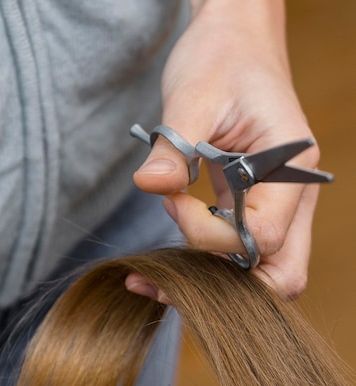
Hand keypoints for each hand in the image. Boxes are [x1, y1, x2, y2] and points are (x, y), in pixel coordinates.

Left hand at [133, 0, 319, 298]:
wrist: (234, 43)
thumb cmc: (222, 58)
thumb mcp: (193, 93)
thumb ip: (173, 145)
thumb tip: (149, 186)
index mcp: (291, 169)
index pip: (261, 236)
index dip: (207, 234)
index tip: (171, 201)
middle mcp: (293, 198)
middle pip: (280, 277)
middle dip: (224, 285)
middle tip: (169, 267)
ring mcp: (276, 208)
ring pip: (260, 275)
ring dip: (211, 280)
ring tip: (159, 265)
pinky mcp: (253, 209)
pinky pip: (238, 256)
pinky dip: (205, 266)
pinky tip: (168, 259)